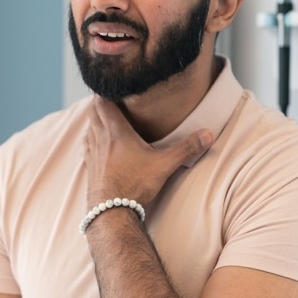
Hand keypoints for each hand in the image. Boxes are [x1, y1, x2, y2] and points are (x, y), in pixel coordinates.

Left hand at [84, 97, 213, 208]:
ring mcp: (92, 156)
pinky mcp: (90, 170)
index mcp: (116, 133)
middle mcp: (100, 140)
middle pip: (93, 114)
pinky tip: (97, 146)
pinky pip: (88, 148)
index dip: (104, 92)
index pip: (102, 103)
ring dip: (94, 122)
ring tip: (102, 118)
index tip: (110, 84)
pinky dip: (91, 141)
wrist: (111, 213)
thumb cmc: (134, 185)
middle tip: (108, 97)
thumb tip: (209, 134)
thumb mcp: (164, 165)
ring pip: (89, 130)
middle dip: (98, 104)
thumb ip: (186, 148)